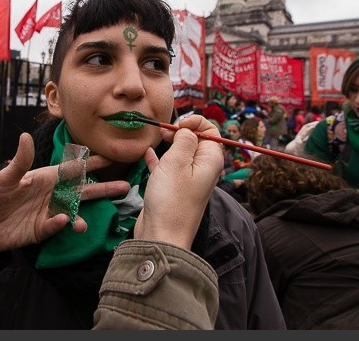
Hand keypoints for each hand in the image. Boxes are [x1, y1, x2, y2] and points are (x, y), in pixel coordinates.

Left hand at [0, 133, 129, 251]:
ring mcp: (48, 213)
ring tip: (85, 224)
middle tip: (124, 186)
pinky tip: (64, 222)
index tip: (110, 157)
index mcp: (46, 178)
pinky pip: (54, 226)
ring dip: (81, 217)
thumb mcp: (5, 177)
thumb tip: (25, 136)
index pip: (73, 169)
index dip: (91, 163)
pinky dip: (59, 225)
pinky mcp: (41, 230)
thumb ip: (20, 160)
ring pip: (72, 212)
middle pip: (82, 191)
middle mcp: (52, 195)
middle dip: (102, 189)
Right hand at [135, 115, 223, 248]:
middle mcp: (202, 169)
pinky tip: (147, 153)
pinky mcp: (172, 189)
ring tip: (157, 138)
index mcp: (211, 160)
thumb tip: (187, 130)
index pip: (211, 131)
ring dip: (169, 145)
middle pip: (195, 141)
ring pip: (180, 154)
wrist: (162, 235)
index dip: (195, 122)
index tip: (178, 124)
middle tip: (164, 132)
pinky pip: (167, 168)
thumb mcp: (177, 161)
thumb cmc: (171, 199)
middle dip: (180, 132)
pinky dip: (159, 159)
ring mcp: (187, 180)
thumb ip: (184, 139)